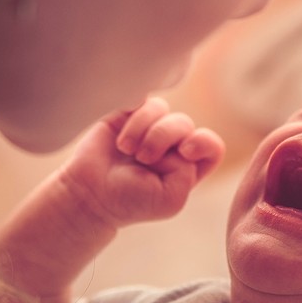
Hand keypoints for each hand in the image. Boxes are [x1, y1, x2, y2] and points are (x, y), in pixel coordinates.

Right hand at [62, 97, 224, 228]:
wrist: (90, 193)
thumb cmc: (130, 201)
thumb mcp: (171, 199)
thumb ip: (188, 172)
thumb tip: (179, 141)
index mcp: (188, 167)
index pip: (211, 145)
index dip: (203, 142)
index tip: (184, 151)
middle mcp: (172, 145)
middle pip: (185, 125)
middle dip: (164, 138)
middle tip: (143, 158)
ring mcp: (151, 127)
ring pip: (163, 110)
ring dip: (144, 130)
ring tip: (127, 150)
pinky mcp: (130, 114)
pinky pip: (143, 102)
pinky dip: (134, 119)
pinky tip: (121, 139)